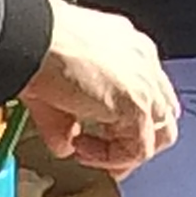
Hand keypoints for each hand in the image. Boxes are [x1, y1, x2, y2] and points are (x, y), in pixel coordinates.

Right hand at [20, 0, 178, 174]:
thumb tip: (64, 144)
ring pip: (161, 133)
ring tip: (90, 152)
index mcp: (128, 47)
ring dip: (125, 152)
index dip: (127, 120)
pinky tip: (83, 149)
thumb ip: (67, 120)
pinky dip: (112, 158)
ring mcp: (145, 82)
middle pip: (163, 114)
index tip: (104, 137)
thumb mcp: (57, 83)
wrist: (32, 38)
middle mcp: (143, 60)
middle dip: (134, 140)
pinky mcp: (138, 105)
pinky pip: (139, 149)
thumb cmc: (37, 47)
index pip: (148, 90)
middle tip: (105, 156)